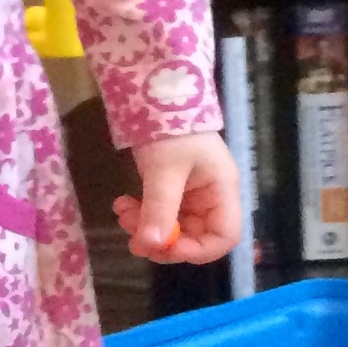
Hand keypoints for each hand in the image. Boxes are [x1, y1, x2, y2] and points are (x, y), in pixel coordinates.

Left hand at [114, 131, 242, 264]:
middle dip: (163, 241)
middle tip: (133, 237)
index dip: (197, 250)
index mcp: (222, 191)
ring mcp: (192, 194)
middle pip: (196, 237)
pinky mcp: (173, 189)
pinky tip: (122, 204)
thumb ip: (159, 209)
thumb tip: (150, 245)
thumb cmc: (170, 130)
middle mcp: (212, 197)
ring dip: (147, 228)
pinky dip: (142, 215)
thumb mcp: (163, 170)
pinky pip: (161, 214)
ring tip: (123, 214)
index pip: (225, 237)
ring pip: (174, 228)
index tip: (164, 248)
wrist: (156, 96)